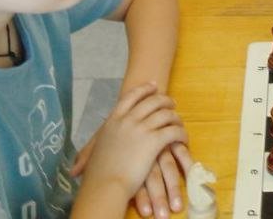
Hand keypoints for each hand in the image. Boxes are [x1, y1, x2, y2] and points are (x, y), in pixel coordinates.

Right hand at [73, 83, 188, 209]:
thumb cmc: (98, 175)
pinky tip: (184, 139)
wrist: (105, 186)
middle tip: (172, 102)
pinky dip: (181, 133)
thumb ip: (95, 147)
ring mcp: (142, 128)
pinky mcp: (154, 140)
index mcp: (113, 120)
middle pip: (152, 101)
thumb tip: (88, 154)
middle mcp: (128, 120)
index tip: (154, 85)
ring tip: (179, 122)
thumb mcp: (95, 152)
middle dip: (165, 100)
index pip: (131, 96)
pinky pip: (174, 131)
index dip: (144, 89)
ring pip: (166, 114)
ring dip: (175, 117)